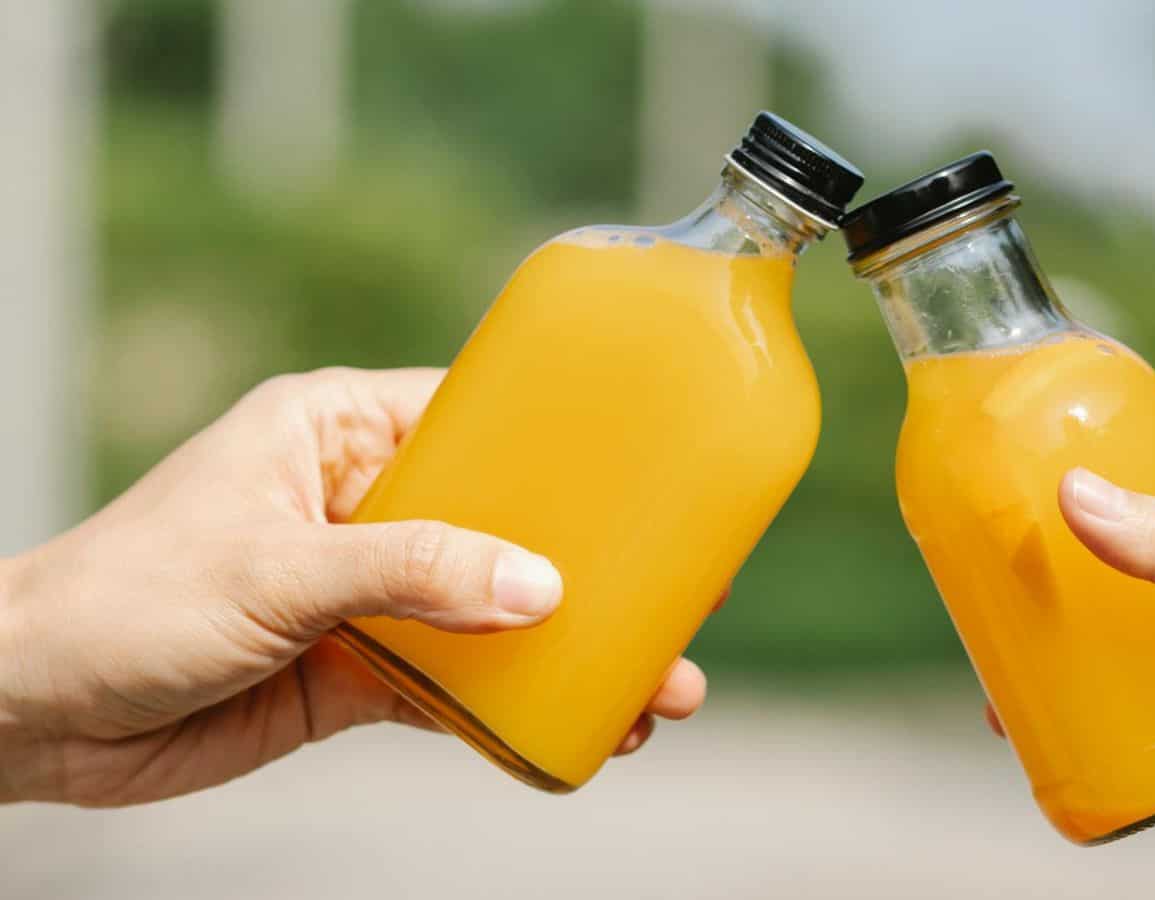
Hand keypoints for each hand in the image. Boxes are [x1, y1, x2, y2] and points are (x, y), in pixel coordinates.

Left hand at [0, 368, 707, 806]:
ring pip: (492, 614)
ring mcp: (364, 592)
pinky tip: (576, 729)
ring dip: (570, 652)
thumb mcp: (276, 567)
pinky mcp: (355, 670)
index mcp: (337, 432)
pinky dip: (512, 707)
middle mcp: (361, 505)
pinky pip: (455, 683)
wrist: (30, 713)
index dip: (566, 449)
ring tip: (654, 692)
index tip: (653, 476)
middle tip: (685, 605)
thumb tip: (539, 588)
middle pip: (507, 527)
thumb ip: (410, 571)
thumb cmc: (121, 598)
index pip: (477, 421)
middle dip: (593, 572)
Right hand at [987, 430, 1154, 896]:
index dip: (1089, 463)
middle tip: (990, 596)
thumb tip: (1073, 496)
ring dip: (1083, 658)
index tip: (1010, 480)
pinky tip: (1070, 739)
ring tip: (1008, 680)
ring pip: (1145, 644)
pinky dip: (1120, 726)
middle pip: (1136, 559)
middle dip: (1065, 577)